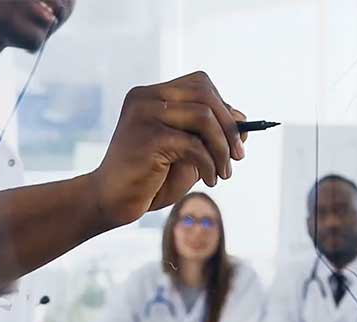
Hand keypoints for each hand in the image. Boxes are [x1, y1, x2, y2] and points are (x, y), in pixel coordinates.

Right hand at [90, 71, 246, 227]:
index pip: (200, 84)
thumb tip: (244, 121)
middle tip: (237, 156)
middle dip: (229, 126)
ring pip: (203, 117)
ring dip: (221, 148)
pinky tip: (209, 181)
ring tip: (223, 172)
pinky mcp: (146, 136)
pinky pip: (193, 145)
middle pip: (204, 94)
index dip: (224, 108)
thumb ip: (211, 136)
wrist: (113, 202)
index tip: (236, 138)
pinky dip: (209, 164)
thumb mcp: (188, 153)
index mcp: (152, 96)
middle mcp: (145, 98)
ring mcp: (144, 114)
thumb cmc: (149, 179)